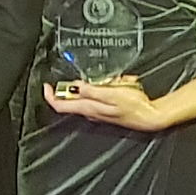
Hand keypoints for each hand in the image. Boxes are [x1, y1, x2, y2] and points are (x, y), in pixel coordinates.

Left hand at [43, 72, 169, 133]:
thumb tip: (75, 87)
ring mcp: (98, 113)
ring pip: (84, 98)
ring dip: (90, 86)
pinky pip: (96, 98)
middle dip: (75, 86)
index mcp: (89, 108)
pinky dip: (100, 89)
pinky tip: (114, 84)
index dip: (51, 96)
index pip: (61, 105)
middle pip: (71, 101)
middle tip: (83, 77)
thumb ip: (92, 90)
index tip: (46, 86)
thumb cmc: (134, 105)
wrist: (149, 117)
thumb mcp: (112, 93)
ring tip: (108, 80)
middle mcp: (90, 113)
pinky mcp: (105, 111)